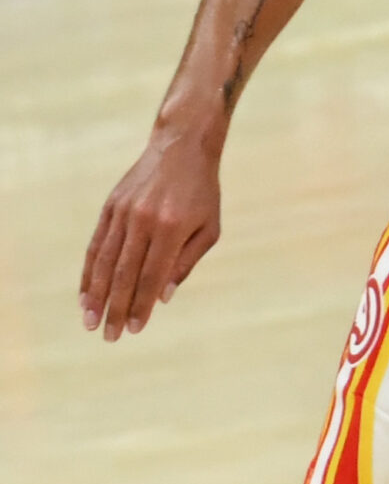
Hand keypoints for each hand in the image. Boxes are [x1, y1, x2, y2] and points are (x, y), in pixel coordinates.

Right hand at [80, 126, 222, 341]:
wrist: (182, 147)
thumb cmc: (202, 193)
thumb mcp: (209, 227)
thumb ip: (187, 262)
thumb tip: (163, 298)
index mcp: (172, 227)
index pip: (153, 275)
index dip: (141, 304)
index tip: (134, 329)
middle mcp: (145, 221)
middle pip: (124, 273)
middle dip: (115, 308)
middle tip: (109, 336)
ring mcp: (124, 213)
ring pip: (104, 262)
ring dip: (96, 295)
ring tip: (90, 322)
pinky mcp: (110, 207)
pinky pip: (95, 245)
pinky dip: (88, 272)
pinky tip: (85, 294)